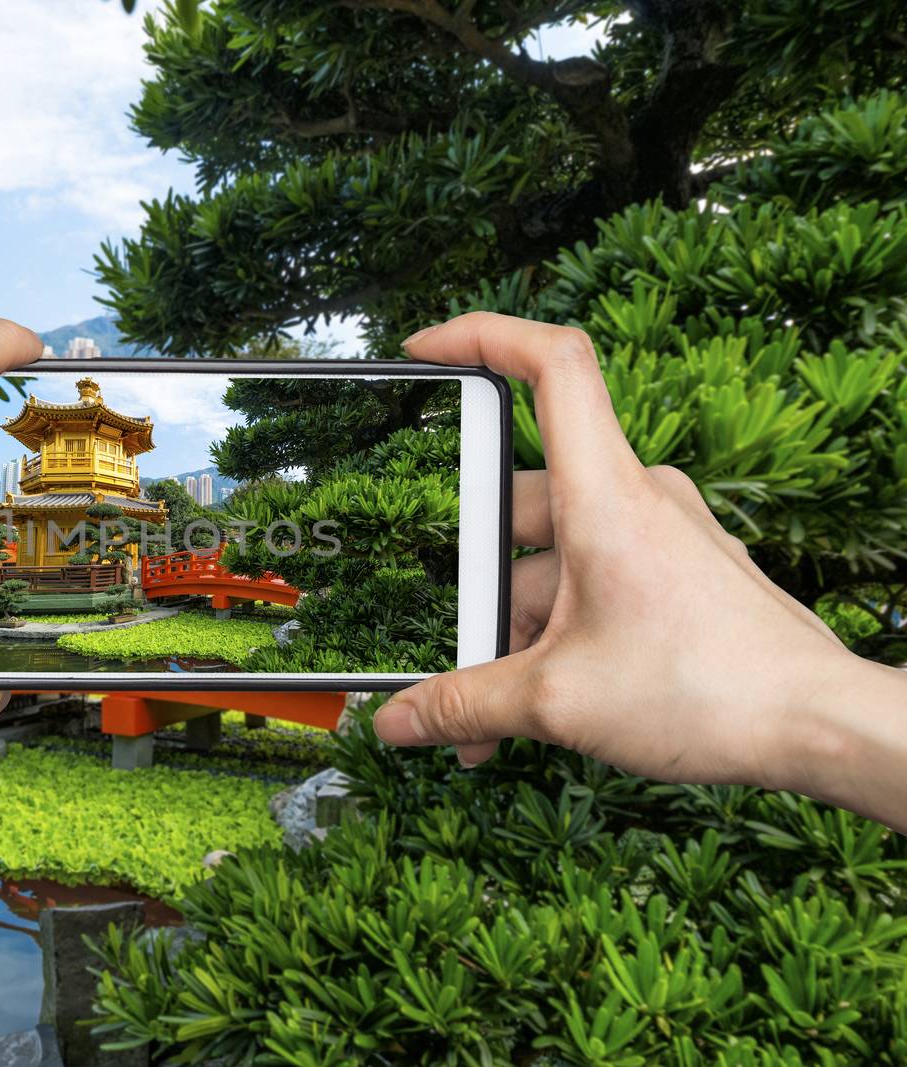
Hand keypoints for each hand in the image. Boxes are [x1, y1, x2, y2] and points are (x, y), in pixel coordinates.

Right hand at [377, 313, 906, 828]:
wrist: (819, 727)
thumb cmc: (710, 690)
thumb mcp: (556, 701)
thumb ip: (464, 705)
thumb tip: (398, 720)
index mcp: (606, 495)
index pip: (550, 365)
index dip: (482, 335)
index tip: (426, 347)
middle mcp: (636, 498)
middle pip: (521, 503)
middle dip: (476, 586)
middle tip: (455, 649)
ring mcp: (660, 536)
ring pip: (552, 559)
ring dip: (512, 629)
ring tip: (492, 711)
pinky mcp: (676, 575)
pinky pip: (590, 585)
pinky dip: (554, 635)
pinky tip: (538, 702)